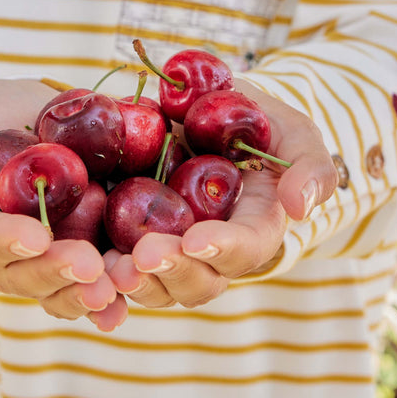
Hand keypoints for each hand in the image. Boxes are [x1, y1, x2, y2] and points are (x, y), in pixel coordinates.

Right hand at [0, 80, 127, 331]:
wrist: (33, 112)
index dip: (7, 240)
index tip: (36, 237)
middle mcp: (7, 256)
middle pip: (25, 274)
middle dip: (55, 271)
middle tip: (87, 265)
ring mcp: (47, 260)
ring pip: (59, 290)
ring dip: (83, 295)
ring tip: (108, 292)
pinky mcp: (84, 255)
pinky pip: (92, 286)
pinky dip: (107, 304)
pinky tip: (122, 308)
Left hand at [106, 80, 336, 310]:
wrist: (197, 110)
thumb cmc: (253, 119)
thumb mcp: (290, 128)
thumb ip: (309, 163)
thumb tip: (302, 207)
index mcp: (255, 227)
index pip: (247, 248)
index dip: (223, 248)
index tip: (197, 240)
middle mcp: (213, 251)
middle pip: (200, 281)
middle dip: (172, 272)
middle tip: (144, 256)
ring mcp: (172, 251)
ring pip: (157, 287)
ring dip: (135, 283)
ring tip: (111, 267)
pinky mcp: (131, 244)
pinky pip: (119, 275)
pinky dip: (104, 282)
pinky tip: (88, 271)